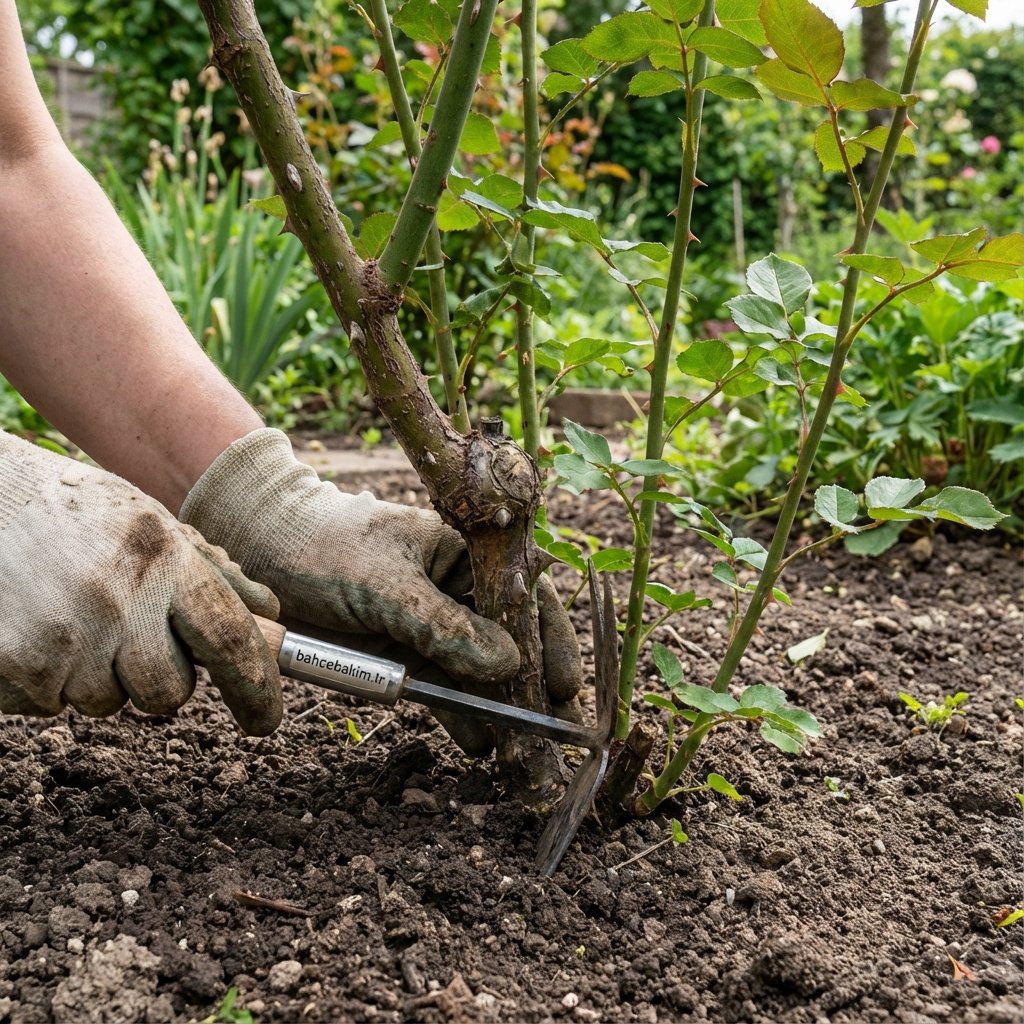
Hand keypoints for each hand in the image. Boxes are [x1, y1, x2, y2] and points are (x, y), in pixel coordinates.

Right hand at [0, 433, 281, 733]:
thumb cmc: (81, 515)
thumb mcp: (154, 525)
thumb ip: (213, 572)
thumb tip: (270, 617)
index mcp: (163, 559)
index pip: (228, 637)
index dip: (256, 686)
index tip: (266, 720)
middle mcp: (117, 598)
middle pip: (168, 692)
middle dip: (161, 680)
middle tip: (134, 639)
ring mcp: (62, 634)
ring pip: (109, 702)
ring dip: (102, 675)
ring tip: (76, 617)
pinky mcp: (15, 663)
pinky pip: (52, 703)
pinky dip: (52, 678)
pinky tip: (40, 626)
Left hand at [181, 429, 582, 752]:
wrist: (261, 553)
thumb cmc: (326, 547)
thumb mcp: (386, 585)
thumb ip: (443, 627)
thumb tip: (508, 666)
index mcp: (466, 554)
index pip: (524, 598)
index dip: (551, 641)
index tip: (566, 686)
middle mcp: (459, 590)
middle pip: (511, 643)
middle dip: (532, 689)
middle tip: (555, 737)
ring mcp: (434, 626)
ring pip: (479, 673)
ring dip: (499, 712)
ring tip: (521, 757)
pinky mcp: (407, 655)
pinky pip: (442, 689)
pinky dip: (459, 716)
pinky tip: (477, 745)